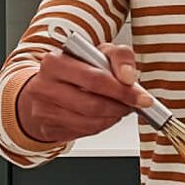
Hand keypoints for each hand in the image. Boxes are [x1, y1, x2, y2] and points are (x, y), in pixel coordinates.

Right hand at [14, 42, 151, 144]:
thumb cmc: (74, 69)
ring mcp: (43, 110)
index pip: (95, 79)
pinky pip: (84, 132)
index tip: (141, 97)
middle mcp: (44, 86)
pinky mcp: (47, 129)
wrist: (44, 87)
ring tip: (120, 108)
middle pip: (93, 104)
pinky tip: (105, 115)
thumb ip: (119, 56)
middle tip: (134, 104)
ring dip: (113, 117)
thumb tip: (129, 77)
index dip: (122, 90)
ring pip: (90, 122)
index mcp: (54, 62)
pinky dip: (101, 125)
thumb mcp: (97, 52)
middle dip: (121, 106)